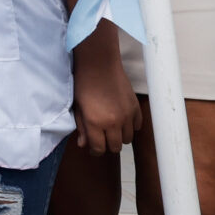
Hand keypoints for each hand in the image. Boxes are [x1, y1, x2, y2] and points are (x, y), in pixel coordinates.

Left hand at [69, 27, 140, 152]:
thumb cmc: (84, 84)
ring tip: (112, 127)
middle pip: (115, 147)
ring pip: (128, 139)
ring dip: (120, 136)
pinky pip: (137, 126)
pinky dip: (131, 126)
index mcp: (95, 123)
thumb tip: (83, 144)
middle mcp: (113, 122)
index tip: (94, 146)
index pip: (99, 149)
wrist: (99, 64)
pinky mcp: (135, 107)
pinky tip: (123, 119)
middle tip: (102, 136)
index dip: (95, 150)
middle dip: (107, 144)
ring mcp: (126, 115)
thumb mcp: (77, 107)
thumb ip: (81, 128)